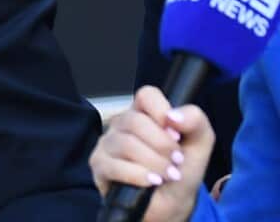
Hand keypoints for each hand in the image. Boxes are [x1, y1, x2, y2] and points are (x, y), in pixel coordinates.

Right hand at [89, 86, 213, 221]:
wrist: (171, 204)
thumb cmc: (180, 170)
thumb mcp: (199, 145)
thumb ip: (196, 122)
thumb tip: (174, 116)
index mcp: (145, 113)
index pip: (146, 95)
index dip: (161, 111)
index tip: (175, 133)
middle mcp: (122, 124)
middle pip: (135, 120)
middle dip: (162, 144)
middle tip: (176, 160)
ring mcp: (107, 144)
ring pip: (126, 143)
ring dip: (154, 163)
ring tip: (168, 175)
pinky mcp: (99, 165)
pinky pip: (114, 165)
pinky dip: (139, 175)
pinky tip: (152, 182)